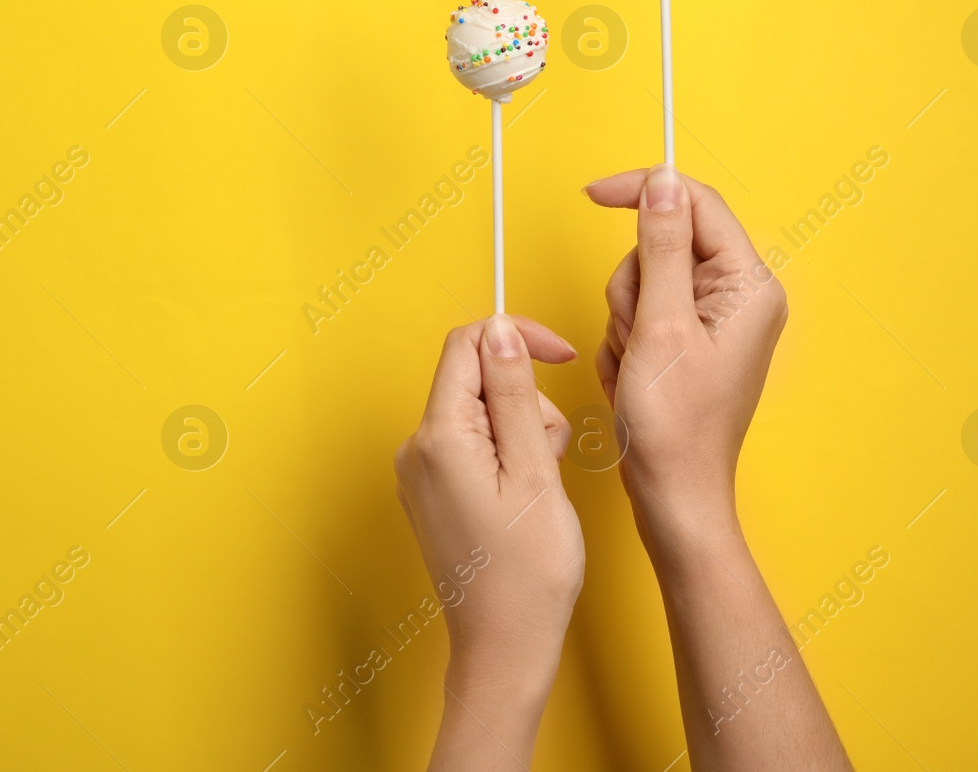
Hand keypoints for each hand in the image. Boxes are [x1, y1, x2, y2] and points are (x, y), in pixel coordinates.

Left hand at [395, 315, 581, 769]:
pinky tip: (524, 496)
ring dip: (521, 430)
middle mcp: (417, 449)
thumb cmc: (527, 572)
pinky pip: (472, 445)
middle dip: (525, 400)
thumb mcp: (534, 469)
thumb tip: (500, 331)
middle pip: (475, 379)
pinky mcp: (432, 492)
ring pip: (479, 413)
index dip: (517, 338)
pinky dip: (507, 455)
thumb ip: (514, 393)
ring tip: (540, 485)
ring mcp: (420, 473)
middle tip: (552, 454)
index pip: (468, 345)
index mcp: (439, 437)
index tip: (560, 355)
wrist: (504, 647)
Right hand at [584, 165, 786, 530]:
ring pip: (643, 279)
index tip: (593, 194)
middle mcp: (740, 297)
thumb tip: (663, 182)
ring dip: (623, 320)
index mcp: (749, 286)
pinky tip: (632, 377)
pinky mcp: (692, 341)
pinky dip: (624, 342)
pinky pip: (640, 313)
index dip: (642, 191)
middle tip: (637, 336)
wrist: (673, 497)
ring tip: (634, 365)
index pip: (694, 203)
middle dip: (631, 286)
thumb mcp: (660, 328)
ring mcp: (715, 321)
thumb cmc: (674, 428)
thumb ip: (660, 246)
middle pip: (662, 242)